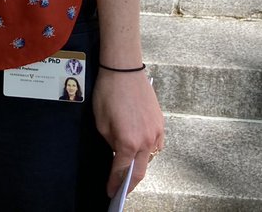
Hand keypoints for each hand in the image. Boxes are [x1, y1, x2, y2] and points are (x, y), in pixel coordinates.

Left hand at [94, 68, 164, 196]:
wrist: (124, 70)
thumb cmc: (108, 92)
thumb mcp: (101, 122)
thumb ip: (110, 142)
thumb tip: (117, 151)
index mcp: (128, 142)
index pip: (121, 172)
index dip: (114, 184)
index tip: (110, 192)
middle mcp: (146, 140)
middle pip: (139, 171)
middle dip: (129, 184)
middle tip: (120, 190)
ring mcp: (156, 132)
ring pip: (150, 158)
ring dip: (140, 165)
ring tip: (129, 171)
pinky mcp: (160, 123)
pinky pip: (157, 145)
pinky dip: (149, 151)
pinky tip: (141, 150)